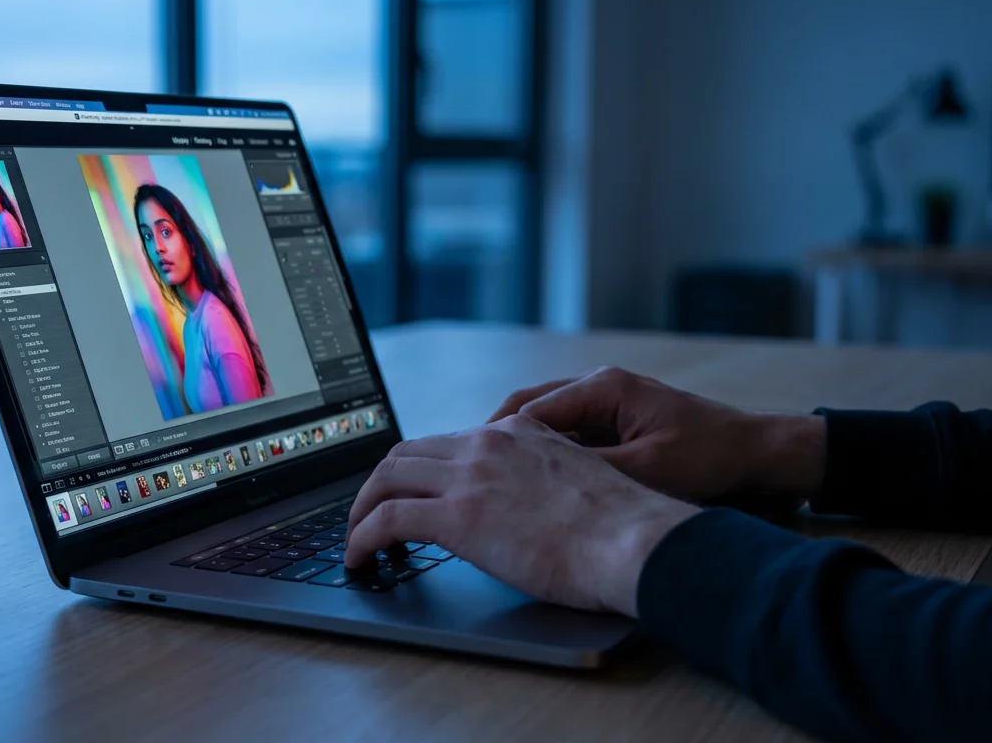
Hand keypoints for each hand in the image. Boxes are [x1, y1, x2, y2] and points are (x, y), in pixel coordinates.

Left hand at [345, 414, 700, 616]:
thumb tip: (530, 507)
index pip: (451, 440)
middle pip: (408, 452)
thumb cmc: (623, 527)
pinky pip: (386, 519)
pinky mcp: (455, 517)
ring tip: (357, 537)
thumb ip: (544, 479)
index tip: (413, 491)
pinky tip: (359, 558)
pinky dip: (361, 537)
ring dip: (362, 508)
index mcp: (519, 433)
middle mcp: (488, 444)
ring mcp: (469, 477)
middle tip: (372, 513)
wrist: (633, 540)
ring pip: (387, 477)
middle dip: (382, 483)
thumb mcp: (578, 480)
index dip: (422, 468)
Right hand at [487, 367, 825, 502]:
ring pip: (548, 423)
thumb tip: (535, 480)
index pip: (529, 408)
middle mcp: (600, 387)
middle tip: (472, 473)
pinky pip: (571, 436)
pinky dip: (551, 456)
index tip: (471, 466)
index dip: (496, 439)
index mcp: (603, 387)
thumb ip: (588, 469)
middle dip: (499, 441)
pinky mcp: (618, 422)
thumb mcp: (644, 469)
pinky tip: (538, 485)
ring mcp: (609, 403)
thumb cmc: (708, 456)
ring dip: (525, 450)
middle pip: (530, 409)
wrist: (756, 453)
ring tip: (498, 482)